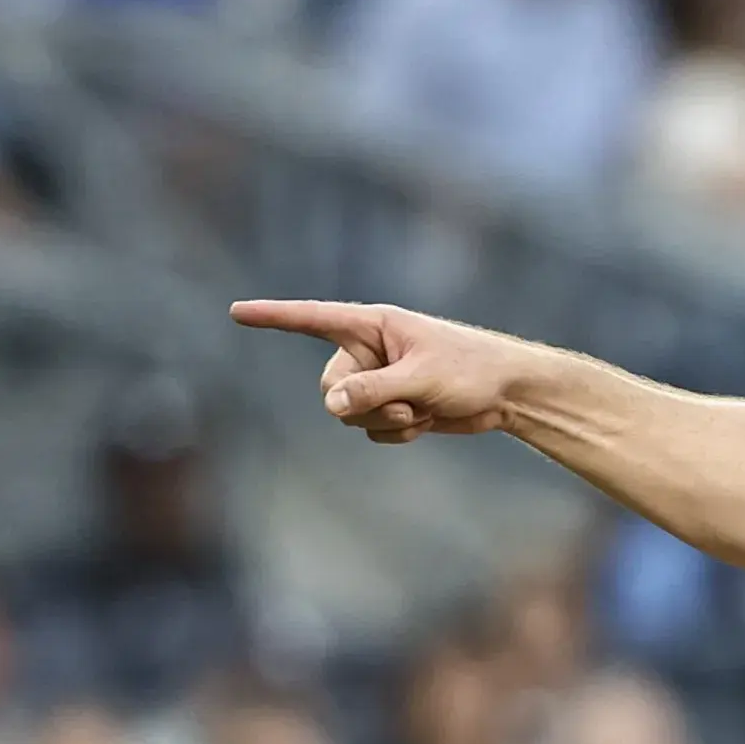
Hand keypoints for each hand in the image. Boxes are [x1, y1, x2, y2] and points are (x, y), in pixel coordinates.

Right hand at [230, 299, 532, 443]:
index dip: (274, 317)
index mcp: (372, 325)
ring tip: (425, 407)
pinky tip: (428, 419)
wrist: (508, 393)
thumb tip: (330, 404)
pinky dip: (399, 431)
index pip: (312, 318)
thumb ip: (373, 390)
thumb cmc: (472, 369)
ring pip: (348, 413)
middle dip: (363, 404)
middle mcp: (368, 350)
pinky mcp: (391, 406)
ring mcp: (378, 380)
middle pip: (329, 387)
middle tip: (407, 402)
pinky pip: (372, 429)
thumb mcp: (421, 378)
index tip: (236, 313)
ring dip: (386, 420)